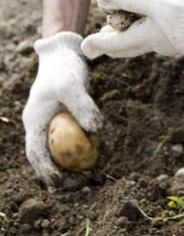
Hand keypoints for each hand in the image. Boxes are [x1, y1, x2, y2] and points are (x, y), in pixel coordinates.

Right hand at [22, 31, 101, 185]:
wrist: (65, 51)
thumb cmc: (65, 67)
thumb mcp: (73, 84)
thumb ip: (83, 106)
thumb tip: (95, 132)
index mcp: (34, 121)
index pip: (36, 154)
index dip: (49, 173)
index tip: (66, 184)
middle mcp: (39, 125)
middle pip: (46, 159)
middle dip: (60, 177)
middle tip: (83, 185)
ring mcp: (51, 123)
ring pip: (58, 152)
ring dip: (71, 167)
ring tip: (91, 177)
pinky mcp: (63, 120)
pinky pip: (70, 141)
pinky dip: (80, 151)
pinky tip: (97, 157)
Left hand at [81, 0, 183, 59]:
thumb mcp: (160, 2)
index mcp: (148, 36)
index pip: (116, 43)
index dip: (99, 43)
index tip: (85, 46)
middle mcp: (158, 43)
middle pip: (128, 47)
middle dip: (111, 44)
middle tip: (95, 43)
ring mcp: (173, 42)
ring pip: (143, 42)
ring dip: (127, 37)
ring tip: (118, 31)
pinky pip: (157, 36)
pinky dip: (145, 30)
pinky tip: (150, 22)